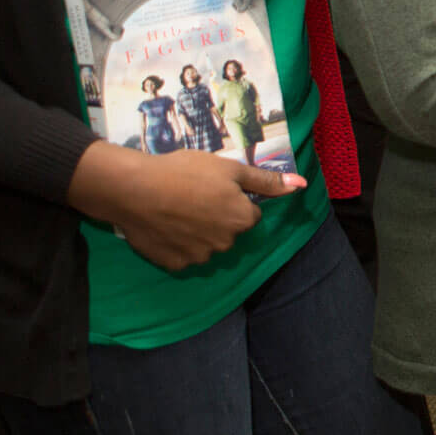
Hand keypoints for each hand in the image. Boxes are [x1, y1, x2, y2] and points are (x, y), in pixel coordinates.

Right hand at [66, 142, 304, 271]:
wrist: (134, 189)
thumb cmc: (185, 172)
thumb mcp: (231, 169)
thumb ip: (267, 181)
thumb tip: (301, 184)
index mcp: (242, 220)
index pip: (249, 215)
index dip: (234, 200)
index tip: (213, 189)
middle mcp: (225, 244)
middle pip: (229, 232)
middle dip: (218, 217)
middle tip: (194, 197)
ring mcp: (199, 257)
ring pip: (208, 245)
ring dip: (199, 232)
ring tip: (177, 210)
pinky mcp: (174, 265)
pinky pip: (184, 256)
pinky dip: (178, 244)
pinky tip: (165, 225)